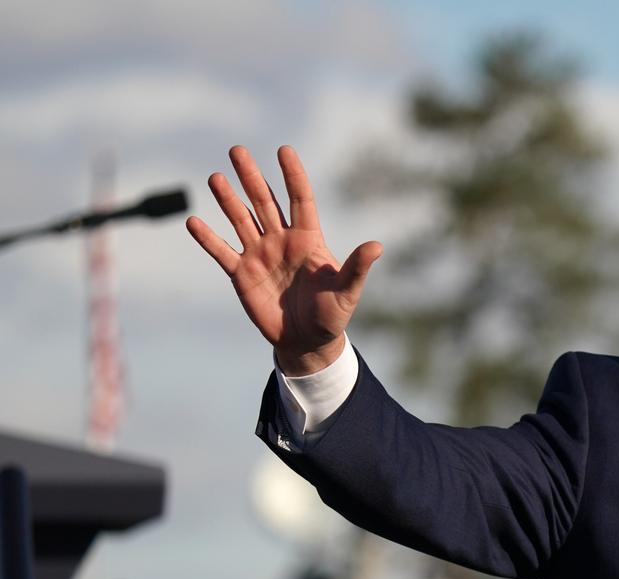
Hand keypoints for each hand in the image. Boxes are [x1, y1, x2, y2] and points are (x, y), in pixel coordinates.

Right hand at [186, 145, 381, 374]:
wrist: (307, 341)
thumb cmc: (331, 315)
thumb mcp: (347, 292)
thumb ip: (357, 268)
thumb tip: (378, 247)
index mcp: (308, 240)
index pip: (300, 200)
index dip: (292, 176)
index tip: (284, 150)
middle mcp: (282, 241)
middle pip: (265, 202)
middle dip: (252, 177)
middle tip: (238, 150)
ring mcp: (260, 255)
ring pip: (241, 220)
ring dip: (228, 200)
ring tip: (215, 178)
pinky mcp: (242, 274)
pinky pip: (222, 252)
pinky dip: (208, 239)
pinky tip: (193, 222)